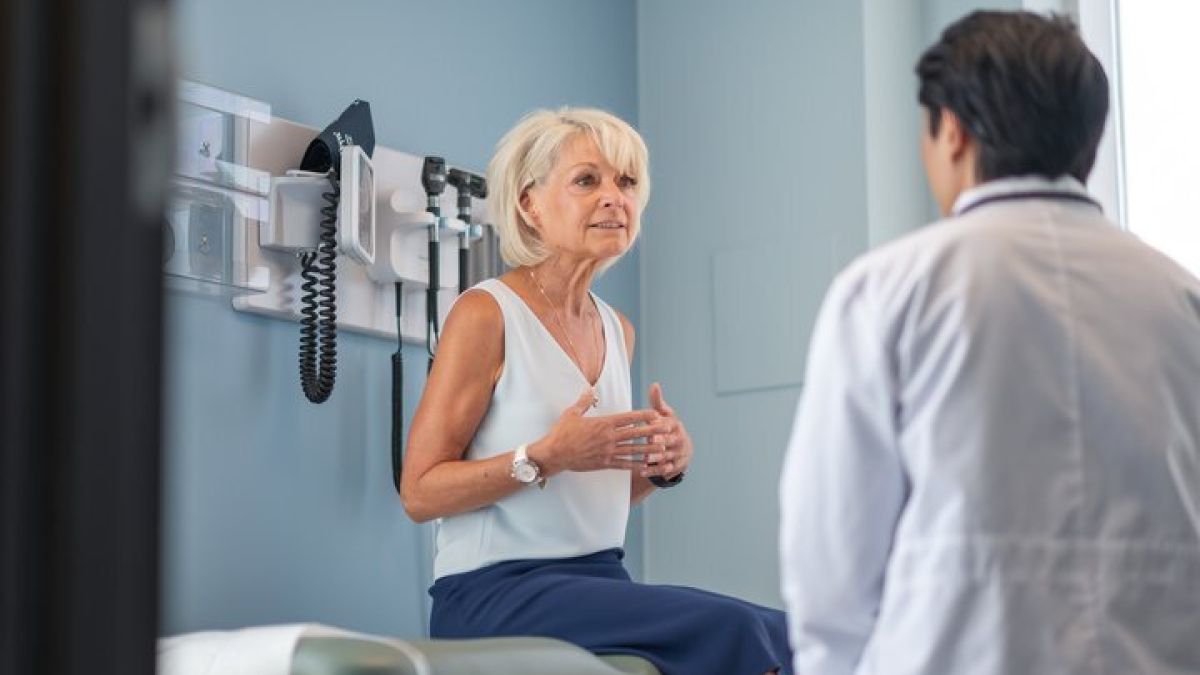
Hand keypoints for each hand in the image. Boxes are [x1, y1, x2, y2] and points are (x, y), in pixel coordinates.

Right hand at [531, 390, 671, 475]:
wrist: (554, 454)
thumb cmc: (561, 433)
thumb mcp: (572, 413)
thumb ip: (584, 401)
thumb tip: (590, 389)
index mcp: (603, 423)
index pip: (628, 418)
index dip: (643, 416)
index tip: (655, 414)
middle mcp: (608, 437)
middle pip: (635, 433)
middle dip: (652, 430)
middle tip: (667, 429)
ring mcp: (607, 451)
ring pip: (633, 450)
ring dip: (649, 449)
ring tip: (663, 449)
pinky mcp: (604, 463)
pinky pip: (623, 464)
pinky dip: (635, 465)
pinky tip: (646, 466)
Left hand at [641, 382, 692, 479]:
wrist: (681, 449)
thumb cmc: (667, 428)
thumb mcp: (664, 415)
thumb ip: (657, 402)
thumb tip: (655, 384)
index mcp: (675, 425)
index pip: (669, 424)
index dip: (661, 424)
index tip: (651, 424)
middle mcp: (679, 439)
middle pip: (669, 441)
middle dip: (660, 442)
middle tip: (649, 442)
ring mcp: (679, 454)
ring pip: (668, 456)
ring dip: (656, 458)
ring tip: (645, 458)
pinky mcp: (676, 466)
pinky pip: (665, 470)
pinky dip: (654, 471)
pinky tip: (642, 471)